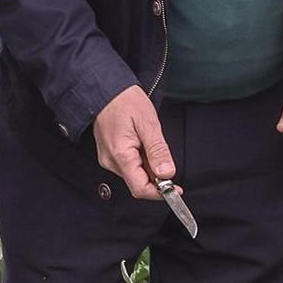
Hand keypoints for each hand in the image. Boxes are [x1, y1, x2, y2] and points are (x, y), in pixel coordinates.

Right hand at [93, 85, 174, 200]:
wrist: (106, 89)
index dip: (160, 193)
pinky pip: (129, 165)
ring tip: (151, 143)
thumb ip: (158, 151)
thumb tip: (167, 174)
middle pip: (138, 183)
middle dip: (156, 178)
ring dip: (149, 168)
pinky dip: (141, 161)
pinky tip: (143, 144)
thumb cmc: (125, 101)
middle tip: (166, 158)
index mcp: (120, 155)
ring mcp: (108, 158)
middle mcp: (110, 161)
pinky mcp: (109, 154)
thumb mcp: (148, 123)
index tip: (176, 189)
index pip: (140, 188)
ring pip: (134, 175)